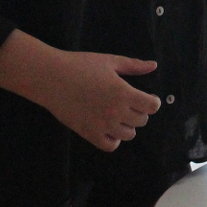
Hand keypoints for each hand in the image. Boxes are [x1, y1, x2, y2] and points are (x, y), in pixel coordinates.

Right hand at [0, 30, 162, 151]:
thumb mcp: (110, 61)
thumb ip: (134, 66)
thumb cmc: (81, 65)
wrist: (52, 78)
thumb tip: (154, 66)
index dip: (152, 101)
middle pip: (142, 121)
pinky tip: (110, 128)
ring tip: (119, 114)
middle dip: (140, 112)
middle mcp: (116, 111)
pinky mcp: (89, 134)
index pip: (151, 106)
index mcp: (123, 92)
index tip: (147, 97)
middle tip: (130, 103)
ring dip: (128, 125)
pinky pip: (110, 145)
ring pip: (129, 135)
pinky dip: (114, 139)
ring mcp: (102, 125)